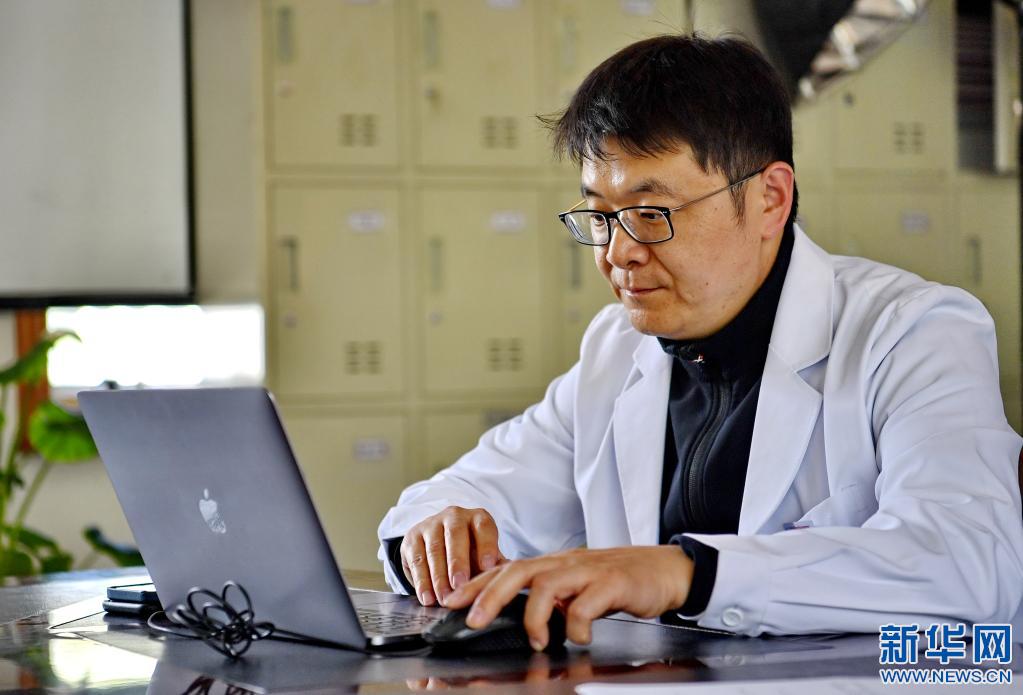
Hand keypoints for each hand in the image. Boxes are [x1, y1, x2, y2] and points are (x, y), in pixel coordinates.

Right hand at [400, 506, 506, 606]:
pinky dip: (421, 581)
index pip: (484, 527)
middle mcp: (454, 516)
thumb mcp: (485, 557)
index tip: (488, 566)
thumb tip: (512, 583)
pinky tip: (427, 597)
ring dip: (439, 577)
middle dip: (458, 562)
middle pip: (456, 535)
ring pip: (434, 549)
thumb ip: (496, 568)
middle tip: (460, 585)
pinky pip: (416, 560)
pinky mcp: (412, 538)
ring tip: (444, 598)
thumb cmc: (471, 553)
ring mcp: (431, 524)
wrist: (440, 545)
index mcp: (478, 518)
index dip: (486, 546)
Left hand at [444, 546, 693, 649]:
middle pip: (517, 571)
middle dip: (490, 594)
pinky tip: (579, 638)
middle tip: (473, 620)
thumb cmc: (618, 580)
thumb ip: (550, 597)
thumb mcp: (577, 586)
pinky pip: (586, 603)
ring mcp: (588, 572)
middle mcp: (565, 564)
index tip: (450, 601)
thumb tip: (519, 617)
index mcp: (553, 565)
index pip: (505, 569)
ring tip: (536, 640)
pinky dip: (576, 624)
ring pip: (546, 584)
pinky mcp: (612, 584)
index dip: (475, 584)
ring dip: (533, 615)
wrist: (666, 569)